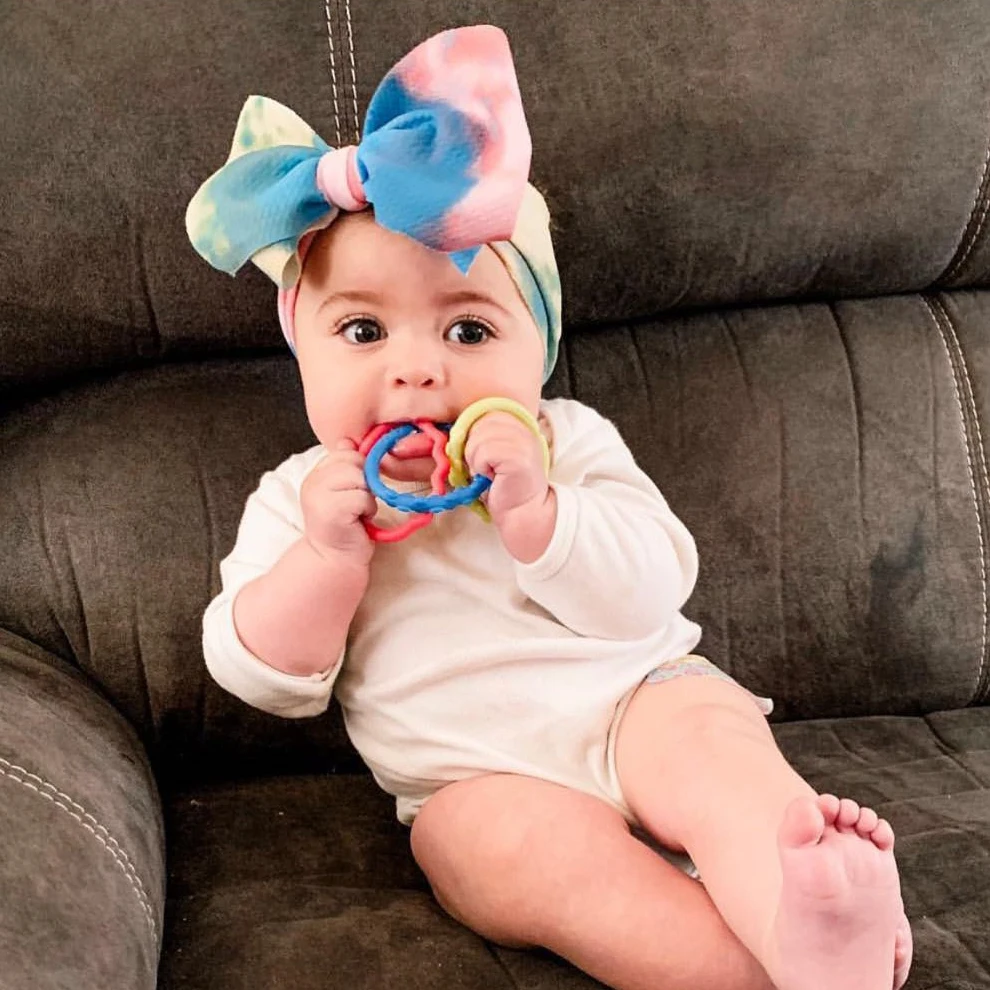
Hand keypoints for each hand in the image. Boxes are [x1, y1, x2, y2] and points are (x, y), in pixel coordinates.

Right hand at [300, 439, 376, 564]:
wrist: (334, 560)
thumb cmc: (345, 526)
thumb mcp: (344, 491)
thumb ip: (345, 467)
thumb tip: (348, 442)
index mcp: (316, 474)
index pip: (346, 452)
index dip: (359, 469)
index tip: (356, 489)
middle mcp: (313, 481)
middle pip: (354, 461)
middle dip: (364, 481)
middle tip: (357, 502)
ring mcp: (319, 495)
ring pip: (360, 477)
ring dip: (367, 496)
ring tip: (358, 511)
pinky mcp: (331, 510)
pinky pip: (362, 497)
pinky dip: (368, 508)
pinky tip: (359, 520)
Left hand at [464, 411, 549, 521]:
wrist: (522, 512)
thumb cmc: (503, 485)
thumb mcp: (492, 452)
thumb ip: (481, 436)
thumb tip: (455, 431)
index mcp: (516, 423)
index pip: (482, 415)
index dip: (473, 435)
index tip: (482, 456)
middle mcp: (522, 427)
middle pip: (478, 424)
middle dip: (473, 449)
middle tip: (485, 467)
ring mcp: (522, 441)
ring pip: (478, 439)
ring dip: (476, 461)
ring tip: (489, 473)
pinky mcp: (517, 456)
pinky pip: (483, 453)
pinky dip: (480, 468)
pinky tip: (492, 477)